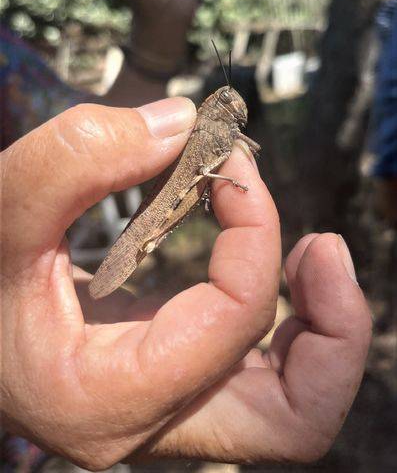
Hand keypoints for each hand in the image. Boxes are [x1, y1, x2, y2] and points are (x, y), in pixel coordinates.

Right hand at [1, 99, 370, 468]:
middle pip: (293, 419)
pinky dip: (285, 325)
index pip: (234, 321)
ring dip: (321, 331)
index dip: (255, 229)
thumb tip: (182, 126)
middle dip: (332, 333)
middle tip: (322, 249)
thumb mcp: (3, 208)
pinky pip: (255, 373)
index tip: (231, 163)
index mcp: (106, 399)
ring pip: (287, 406)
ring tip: (314, 254)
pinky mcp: (170, 378)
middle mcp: (147, 423)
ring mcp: (166, 407)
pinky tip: (272, 265)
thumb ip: (79, 157)